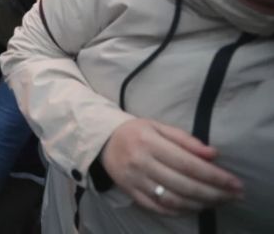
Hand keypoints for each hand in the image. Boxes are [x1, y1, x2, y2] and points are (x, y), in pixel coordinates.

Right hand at [100, 118, 242, 215]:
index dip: (214, 175)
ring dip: (200, 204)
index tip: (234, 182)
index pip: (187, 163)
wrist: (103, 142)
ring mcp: (134, 180)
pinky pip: (158, 208)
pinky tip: (195, 207)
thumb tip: (213, 154)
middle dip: (213, 193)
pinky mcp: (130, 193)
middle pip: (183, 184)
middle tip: (233, 196)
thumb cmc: (136, 132)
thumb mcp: (158, 126)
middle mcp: (141, 163)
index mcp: (149, 142)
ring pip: (173, 200)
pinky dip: (180, 211)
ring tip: (217, 202)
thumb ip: (185, 139)